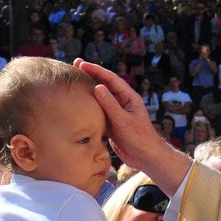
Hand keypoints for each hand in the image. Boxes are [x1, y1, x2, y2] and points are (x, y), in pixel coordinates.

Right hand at [74, 58, 190, 196]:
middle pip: (104, 85)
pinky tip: (78, 102)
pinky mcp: (112, 123)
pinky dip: (89, 106)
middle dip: (90, 75)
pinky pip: (99, 111)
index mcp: (129, 98)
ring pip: (100, 98)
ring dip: (88, 89)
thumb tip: (97, 87)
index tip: (81, 63)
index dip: (96, 70)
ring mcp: (117, 113)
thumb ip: (110, 105)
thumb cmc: (139, 138)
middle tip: (75, 64)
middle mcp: (123, 102)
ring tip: (74, 81)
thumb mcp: (123, 120)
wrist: (146, 157)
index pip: (111, 79)